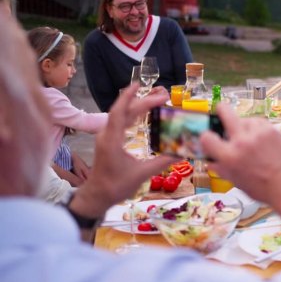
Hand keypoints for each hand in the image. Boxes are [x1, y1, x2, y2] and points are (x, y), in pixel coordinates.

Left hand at [71, 85, 176, 217]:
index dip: (128, 97)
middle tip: (162, 96)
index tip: (139, 85)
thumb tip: (182, 154)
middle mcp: (107, 135)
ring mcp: (106, 138)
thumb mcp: (141, 175)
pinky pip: (120, 122)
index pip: (120, 112)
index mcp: (112, 140)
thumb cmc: (116, 186)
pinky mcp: (108, 142)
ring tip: (154, 100)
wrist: (97, 196)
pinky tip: (141, 114)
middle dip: (142, 101)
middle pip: (123, 111)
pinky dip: (132, 115)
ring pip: (121, 116)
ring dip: (136, 106)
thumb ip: (161, 162)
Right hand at [201, 103, 280, 203]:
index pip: (206, 136)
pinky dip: (257, 128)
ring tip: (250, 139)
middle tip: (221, 112)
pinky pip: (258, 122)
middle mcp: (241, 142)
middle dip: (220, 109)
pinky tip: (261, 139)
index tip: (209, 136)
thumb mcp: (235, 181)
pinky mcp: (271, 129)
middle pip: (225, 110)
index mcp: (229, 157)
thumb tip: (211, 160)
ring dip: (243, 126)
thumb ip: (221, 168)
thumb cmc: (262, 188)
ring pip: (244, 118)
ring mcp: (257, 133)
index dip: (205, 136)